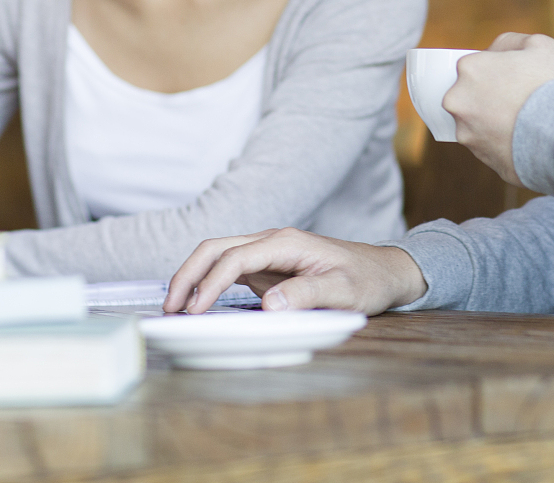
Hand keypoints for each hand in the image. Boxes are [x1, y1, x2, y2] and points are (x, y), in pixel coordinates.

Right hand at [162, 227, 426, 314]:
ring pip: (218, 256)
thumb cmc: (367, 279)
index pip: (235, 258)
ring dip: (194, 277)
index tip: (194, 310)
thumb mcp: (344, 290)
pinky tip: (198, 302)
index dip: (210, 283)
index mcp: (285, 242)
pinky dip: (208, 283)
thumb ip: (307, 294)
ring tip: (176, 306)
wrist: (384, 271)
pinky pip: (230, 270)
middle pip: (216, 248)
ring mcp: (268, 253)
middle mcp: (271, 242)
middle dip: (188, 274)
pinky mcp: (268, 267)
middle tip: (169, 306)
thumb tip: (269, 305)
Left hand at [445, 33, 553, 186]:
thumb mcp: (538, 44)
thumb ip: (508, 44)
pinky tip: (531, 140)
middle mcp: (458, 102)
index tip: (514, 77)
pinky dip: (507, 145)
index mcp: (469, 69)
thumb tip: (495, 54)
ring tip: (529, 123)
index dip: (495, 71)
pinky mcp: (484, 161)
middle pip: (470, 97)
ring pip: (479, 125)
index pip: (473, 67)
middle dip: (490, 99)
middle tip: (521, 100)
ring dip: (496, 124)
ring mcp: (468, 134)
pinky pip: (494, 149)